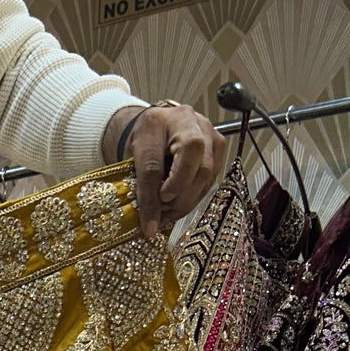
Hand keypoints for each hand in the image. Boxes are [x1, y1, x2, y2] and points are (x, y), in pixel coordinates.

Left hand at [103, 103, 226, 239]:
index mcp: (157, 121)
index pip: (154, 163)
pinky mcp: (218, 145)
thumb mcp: (132, 161)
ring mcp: (208, 131)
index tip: (150, 217)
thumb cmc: (144, 144)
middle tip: (161, 215)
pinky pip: (211, 178)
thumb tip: (150, 228)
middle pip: (192, 165)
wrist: (157, 129)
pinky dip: (195, 197)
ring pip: (206, 173)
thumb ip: (140, 188)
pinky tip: (180, 205)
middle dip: (177, 198)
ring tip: (168, 213)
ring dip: (187, 201)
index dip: (153, 194)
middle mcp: (188, 121)